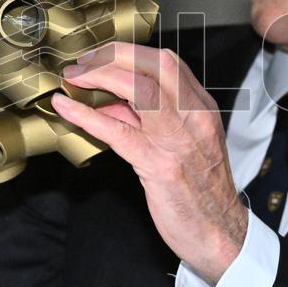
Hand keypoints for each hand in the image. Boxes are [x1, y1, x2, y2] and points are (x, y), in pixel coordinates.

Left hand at [51, 43, 246, 284]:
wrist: (221, 234)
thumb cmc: (203, 192)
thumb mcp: (185, 144)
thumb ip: (150, 120)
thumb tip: (109, 104)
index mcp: (202, 108)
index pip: (167, 62)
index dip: (130, 52)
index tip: (104, 55)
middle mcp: (194, 117)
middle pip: (155, 65)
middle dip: (115, 55)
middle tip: (84, 61)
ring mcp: (178, 140)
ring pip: (140, 90)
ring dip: (100, 76)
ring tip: (74, 76)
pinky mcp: (160, 166)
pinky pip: (118, 132)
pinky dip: (87, 115)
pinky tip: (66, 108)